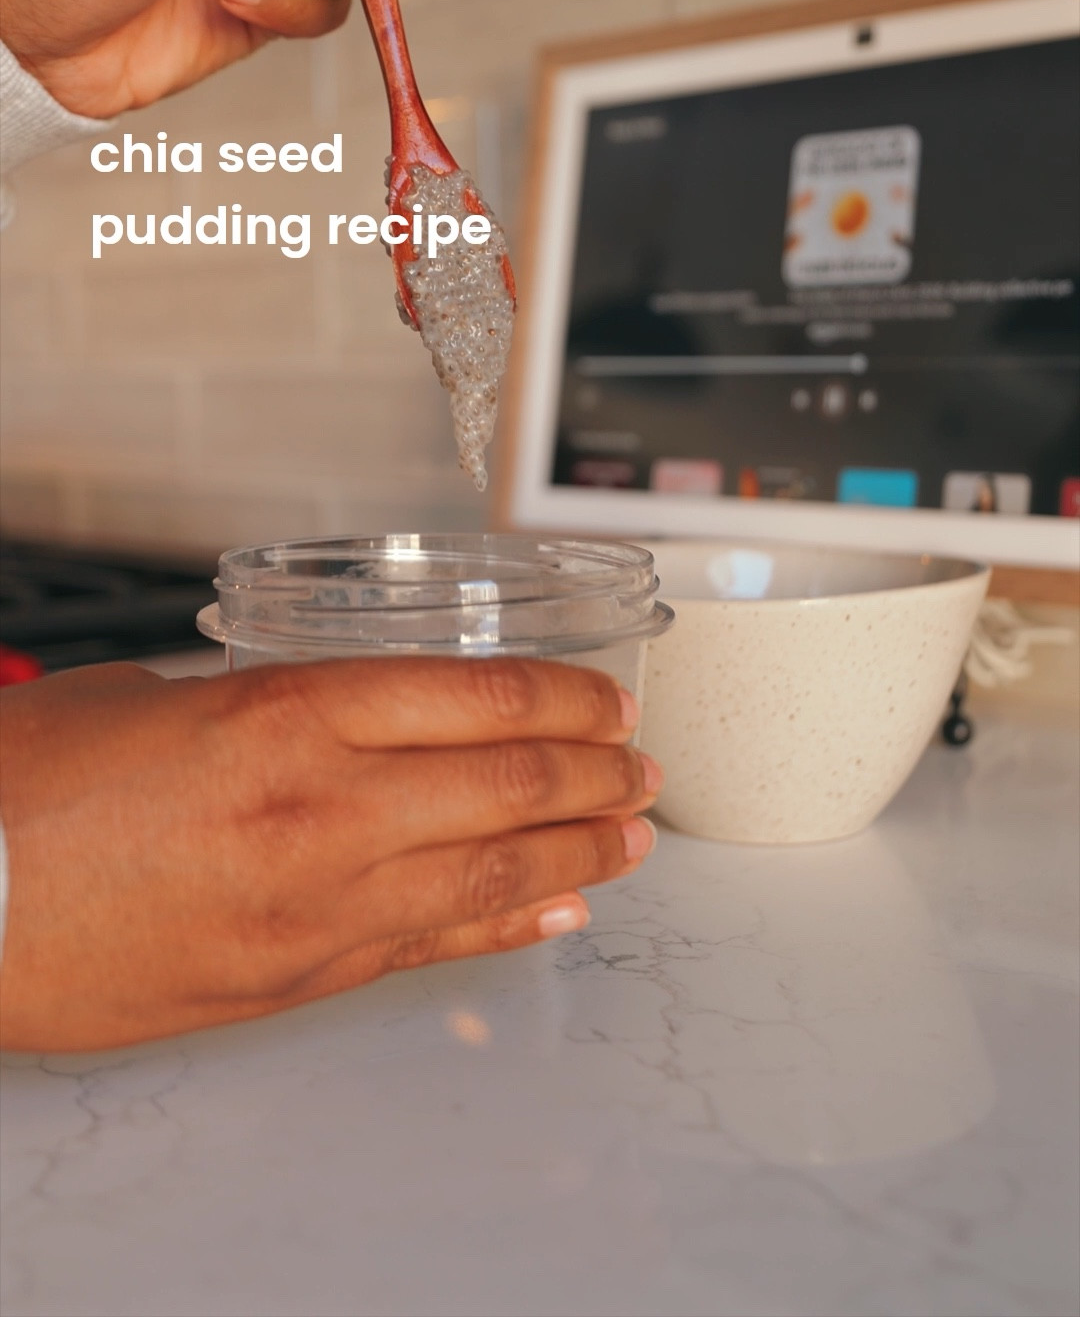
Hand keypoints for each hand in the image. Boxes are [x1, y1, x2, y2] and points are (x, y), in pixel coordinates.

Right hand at [0, 656, 660, 1049]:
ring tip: (634, 834)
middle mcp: (320, 811)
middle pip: (505, 785)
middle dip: (593, 772)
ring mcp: (314, 907)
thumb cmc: (31, 792)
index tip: (601, 695)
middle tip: (640, 763)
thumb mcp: (157, 698)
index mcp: (285, 716)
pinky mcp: (292, 979)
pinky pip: (428, 945)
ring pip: (489, 873)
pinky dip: (507, 924)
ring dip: (578, 851)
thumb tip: (329, 712)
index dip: (559, 697)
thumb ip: (264, 703)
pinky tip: (559, 911)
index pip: (473, 698)